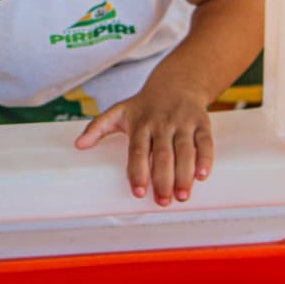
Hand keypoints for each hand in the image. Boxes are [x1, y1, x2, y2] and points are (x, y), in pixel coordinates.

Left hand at [73, 85, 212, 205]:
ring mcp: (183, 122)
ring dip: (184, 174)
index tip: (138, 191)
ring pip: (185, 150)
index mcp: (141, 123)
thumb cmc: (145, 104)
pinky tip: (203, 176)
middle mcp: (162, 123)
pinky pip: (205, 142)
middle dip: (163, 179)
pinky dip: (205, 158)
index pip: (137, 150)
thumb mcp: (119, 111)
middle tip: (162, 202)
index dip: (137, 170)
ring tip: (182, 196)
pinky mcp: (201, 122)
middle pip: (162, 154)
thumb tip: (78, 145)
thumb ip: (98, 127)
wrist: (177, 82)